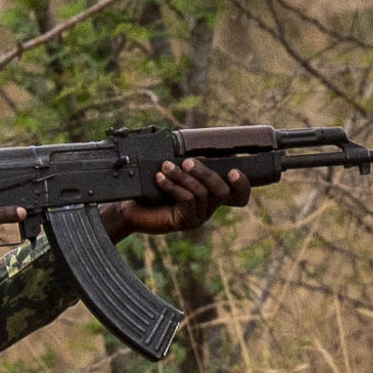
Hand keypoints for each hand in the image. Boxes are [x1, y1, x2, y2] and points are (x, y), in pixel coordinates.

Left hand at [106, 157, 251, 238]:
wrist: (130, 209)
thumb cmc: (151, 190)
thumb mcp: (173, 174)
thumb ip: (188, 165)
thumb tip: (196, 150)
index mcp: (210, 196)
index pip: (238, 196)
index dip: (242, 185)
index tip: (234, 170)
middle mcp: (208, 208)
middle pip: (222, 191)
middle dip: (205, 173)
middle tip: (186, 162)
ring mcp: (198, 217)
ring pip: (201, 193)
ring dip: (183, 177)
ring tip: (165, 166)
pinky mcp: (185, 223)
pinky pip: (186, 201)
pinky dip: (173, 186)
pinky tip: (160, 179)